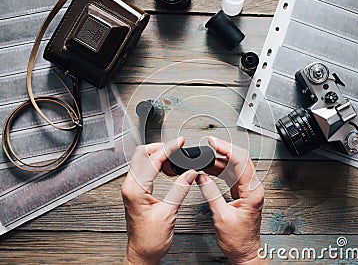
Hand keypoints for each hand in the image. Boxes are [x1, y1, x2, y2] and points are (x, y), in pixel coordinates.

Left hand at [121, 137, 197, 264]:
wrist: (142, 253)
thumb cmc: (150, 240)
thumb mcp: (169, 213)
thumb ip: (179, 189)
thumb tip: (189, 173)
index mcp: (135, 190)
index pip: (151, 160)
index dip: (168, 148)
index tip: (179, 142)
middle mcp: (130, 187)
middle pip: (141, 154)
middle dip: (159, 146)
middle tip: (176, 145)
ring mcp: (132, 189)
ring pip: (142, 161)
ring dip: (157, 154)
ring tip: (174, 156)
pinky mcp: (136, 192)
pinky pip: (144, 171)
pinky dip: (155, 165)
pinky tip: (167, 168)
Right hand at [198, 137, 266, 264]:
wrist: (245, 252)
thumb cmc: (238, 240)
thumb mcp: (221, 216)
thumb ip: (211, 194)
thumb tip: (202, 177)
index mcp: (252, 192)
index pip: (241, 162)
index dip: (226, 149)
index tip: (214, 143)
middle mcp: (253, 189)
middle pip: (241, 160)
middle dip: (224, 149)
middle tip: (209, 144)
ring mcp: (249, 190)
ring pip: (236, 167)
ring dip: (220, 160)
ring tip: (205, 158)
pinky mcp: (243, 193)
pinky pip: (232, 176)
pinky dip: (220, 170)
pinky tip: (209, 169)